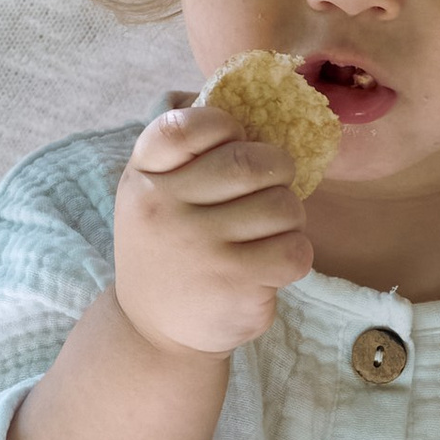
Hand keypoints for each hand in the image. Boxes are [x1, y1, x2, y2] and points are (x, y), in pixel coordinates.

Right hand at [112, 98, 315, 360]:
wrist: (154, 332)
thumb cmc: (168, 247)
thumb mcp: (155, 195)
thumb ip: (189, 155)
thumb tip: (260, 107)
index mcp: (143, 178)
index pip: (182, 126)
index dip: (222, 124)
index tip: (233, 139)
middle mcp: (165, 210)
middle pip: (253, 163)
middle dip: (277, 170)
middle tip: (273, 186)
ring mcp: (201, 249)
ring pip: (284, 205)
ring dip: (288, 217)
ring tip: (269, 232)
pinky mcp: (235, 286)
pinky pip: (296, 250)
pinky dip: (295, 255)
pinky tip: (271, 265)